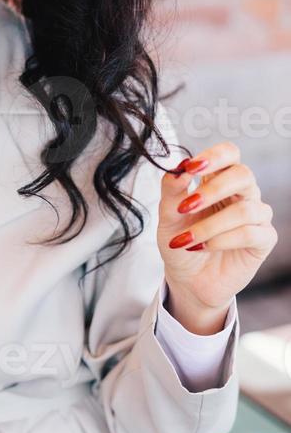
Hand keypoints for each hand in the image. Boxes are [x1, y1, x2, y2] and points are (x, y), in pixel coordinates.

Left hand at [157, 142, 277, 318]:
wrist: (186, 278)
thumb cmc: (180, 241)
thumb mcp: (168, 215)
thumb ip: (172, 189)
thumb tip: (179, 166)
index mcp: (218, 179)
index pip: (229, 153)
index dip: (215, 156)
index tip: (191, 167)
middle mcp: (241, 193)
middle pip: (243, 174)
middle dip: (213, 189)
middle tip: (186, 206)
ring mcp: (256, 216)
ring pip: (245, 209)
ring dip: (210, 225)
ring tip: (186, 239)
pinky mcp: (263, 239)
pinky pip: (249, 233)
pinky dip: (221, 240)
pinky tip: (201, 247)